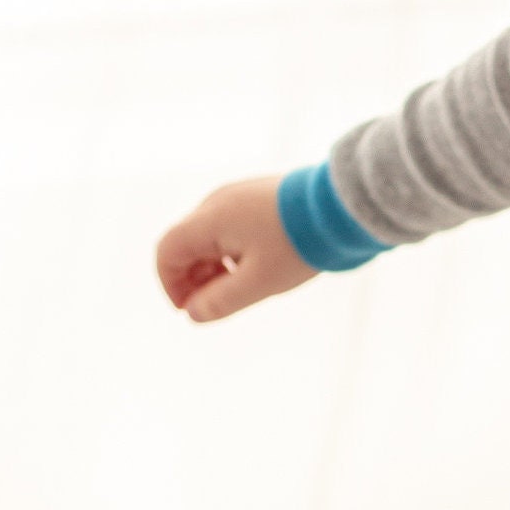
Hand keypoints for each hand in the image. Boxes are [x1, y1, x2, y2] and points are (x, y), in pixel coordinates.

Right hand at [156, 177, 315, 321]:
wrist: (342, 206)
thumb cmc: (300, 243)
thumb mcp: (259, 282)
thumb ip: (221, 301)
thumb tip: (192, 314)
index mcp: (210, 218)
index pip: (167, 250)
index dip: (170, 284)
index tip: (188, 309)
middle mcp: (217, 201)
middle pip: (186, 242)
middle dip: (191, 278)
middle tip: (215, 305)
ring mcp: (237, 196)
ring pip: (208, 236)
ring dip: (212, 267)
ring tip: (238, 290)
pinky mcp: (256, 197)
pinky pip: (229, 227)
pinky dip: (229, 252)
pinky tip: (254, 268)